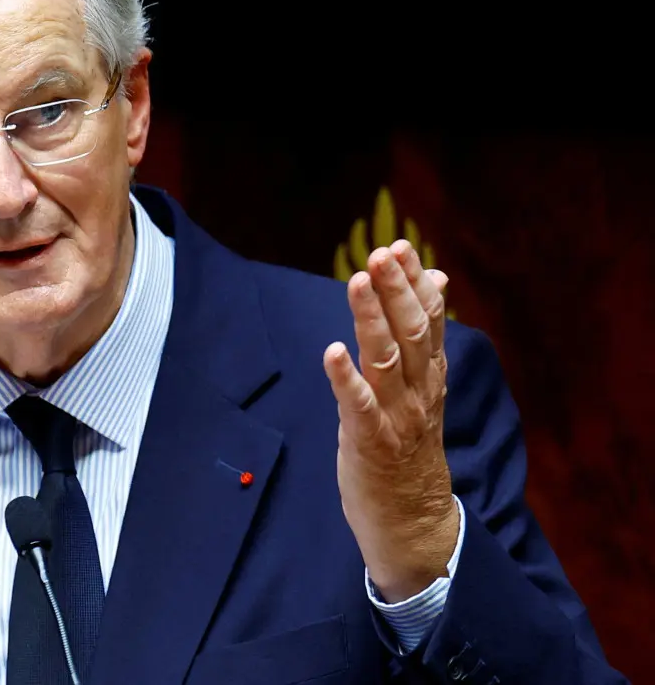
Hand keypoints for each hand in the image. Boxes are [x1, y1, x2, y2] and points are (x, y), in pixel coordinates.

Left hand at [323, 240, 459, 602]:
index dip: (415, 283)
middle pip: (412, 332)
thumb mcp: (425, 386)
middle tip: (383, 253)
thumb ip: (426, 335)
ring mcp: (396, 416)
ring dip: (371, 319)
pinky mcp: (370, 442)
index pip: (429, 319)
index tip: (401, 247)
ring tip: (358, 282)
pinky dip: (345, 378)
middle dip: (396, 290)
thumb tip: (436, 278)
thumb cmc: (409, 447)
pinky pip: (358, 406)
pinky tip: (332, 351)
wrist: (413, 520)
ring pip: (387, 359)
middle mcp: (418, 391)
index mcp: (430, 376)